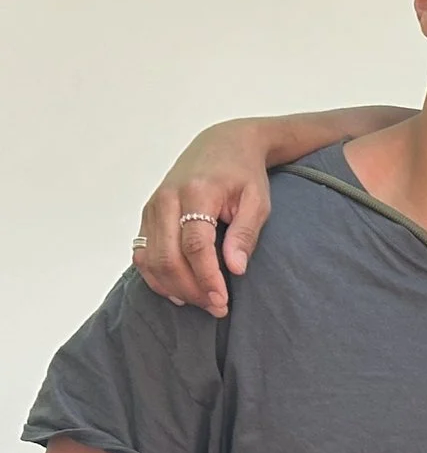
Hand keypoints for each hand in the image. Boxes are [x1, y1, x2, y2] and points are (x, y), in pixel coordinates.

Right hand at [136, 120, 276, 316]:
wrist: (222, 144)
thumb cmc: (243, 174)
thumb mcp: (257, 201)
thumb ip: (245, 233)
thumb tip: (236, 269)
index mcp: (195, 193)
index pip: (195, 244)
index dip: (207, 277)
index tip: (222, 301)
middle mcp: (166, 199)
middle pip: (167, 256)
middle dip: (191, 288)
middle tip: (216, 308)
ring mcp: (152, 207)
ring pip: (150, 258)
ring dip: (174, 287)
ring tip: (202, 303)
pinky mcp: (147, 215)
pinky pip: (142, 252)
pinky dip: (156, 277)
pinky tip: (179, 292)